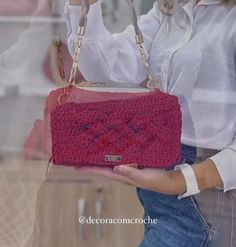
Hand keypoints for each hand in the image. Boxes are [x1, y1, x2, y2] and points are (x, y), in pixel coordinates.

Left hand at [76, 159, 223, 194]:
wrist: (169, 180)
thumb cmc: (157, 180)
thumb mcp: (145, 178)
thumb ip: (132, 174)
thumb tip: (116, 167)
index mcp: (123, 175)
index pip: (102, 171)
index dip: (89, 168)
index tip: (76, 164)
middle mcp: (122, 170)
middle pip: (103, 165)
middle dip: (91, 160)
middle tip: (80, 151)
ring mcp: (128, 166)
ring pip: (110, 159)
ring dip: (101, 154)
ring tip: (91, 146)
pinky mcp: (134, 160)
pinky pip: (120, 155)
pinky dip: (113, 150)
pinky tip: (112, 144)